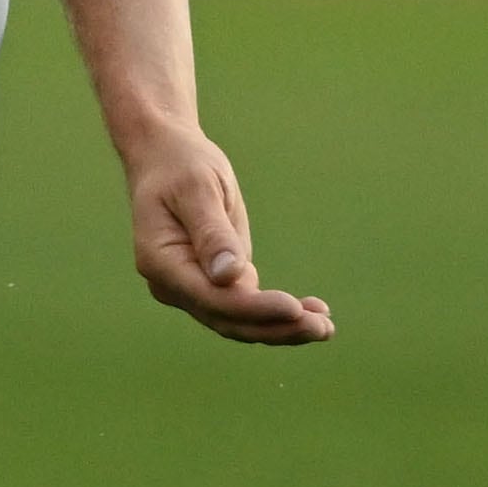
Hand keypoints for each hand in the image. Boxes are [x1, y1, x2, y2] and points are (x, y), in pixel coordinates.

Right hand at [122, 125, 332, 345]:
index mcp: (161, 263)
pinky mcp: (216, 282)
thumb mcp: (197, 189)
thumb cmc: (180, 166)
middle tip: (323, 327)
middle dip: (276, 327)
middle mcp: (173, 284)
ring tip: (326, 325)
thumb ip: (212, 232)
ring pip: (239, 321)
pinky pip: (247, 307)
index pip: (211, 298)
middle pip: (228, 320)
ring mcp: (194, 287)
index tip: (293, 307)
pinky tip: (314, 311)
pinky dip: (279, 313)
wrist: (167, 158)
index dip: (253, 308)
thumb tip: (229, 276)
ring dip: (283, 327)